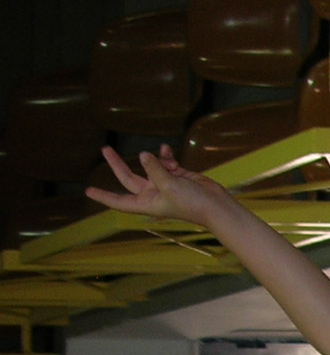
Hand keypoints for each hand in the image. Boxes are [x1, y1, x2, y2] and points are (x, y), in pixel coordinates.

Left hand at [85, 145, 237, 227]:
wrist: (216, 206)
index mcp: (146, 203)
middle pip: (128, 178)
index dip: (103, 196)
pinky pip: (165, 163)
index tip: (88, 191)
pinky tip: (167, 150)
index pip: (119, 201)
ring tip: (159, 153)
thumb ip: (154, 168)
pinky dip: (165, 156)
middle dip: (117, 164)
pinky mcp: (177, 177)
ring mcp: (165, 185)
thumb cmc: (191, 202)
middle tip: (106, 149)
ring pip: (149, 168)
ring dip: (152, 160)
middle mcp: (153, 194)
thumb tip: (143, 155)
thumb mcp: (169, 184)